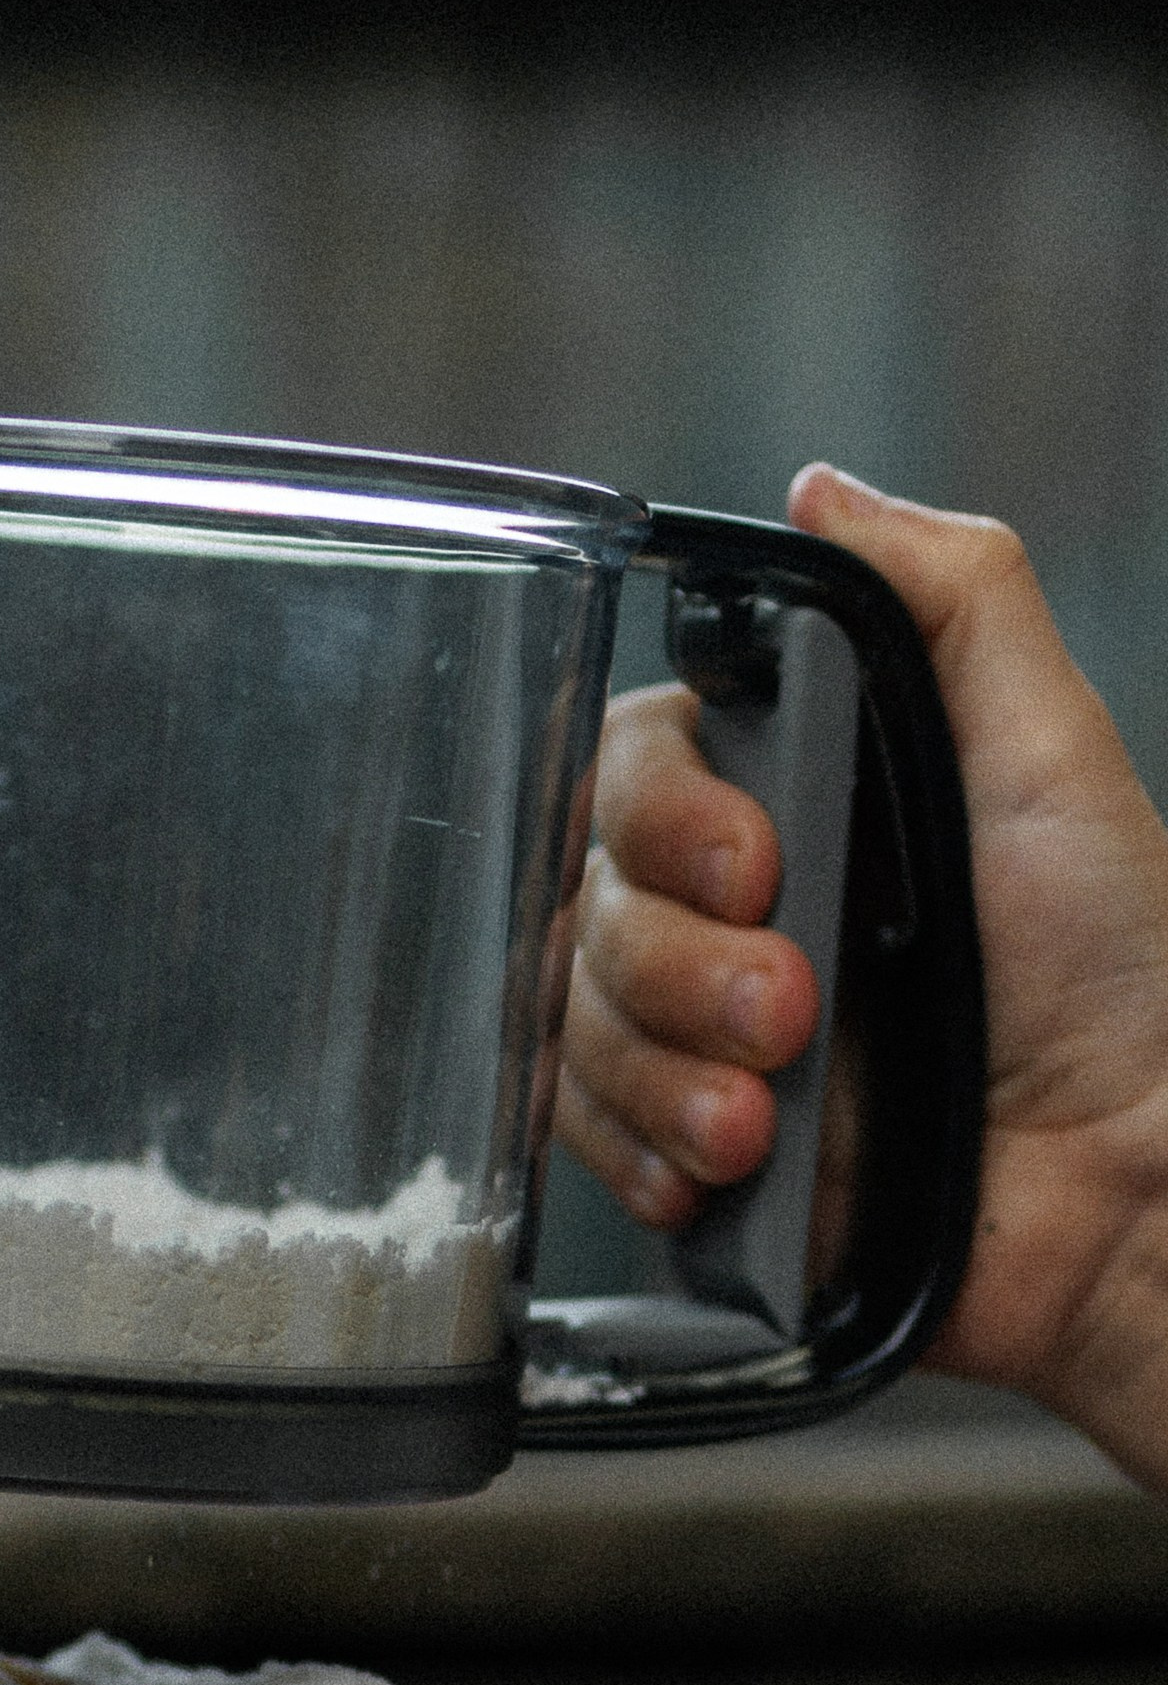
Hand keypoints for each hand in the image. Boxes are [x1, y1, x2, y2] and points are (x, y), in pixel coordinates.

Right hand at [559, 463, 1167, 1488]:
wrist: (1127, 1191)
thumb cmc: (1122, 982)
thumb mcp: (1054, 753)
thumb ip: (951, 599)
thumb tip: (823, 492)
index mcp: (804, 807)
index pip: (630, 768)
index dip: (668, 819)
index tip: (761, 864)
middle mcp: (734, 916)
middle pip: (586, 903)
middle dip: (680, 967)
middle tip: (797, 1007)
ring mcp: (701, 1042)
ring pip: (573, 1027)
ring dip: (665, 1072)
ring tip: (774, 1118)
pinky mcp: (689, 1160)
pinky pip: (582, 1141)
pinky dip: (640, 1156)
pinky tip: (727, 1167)